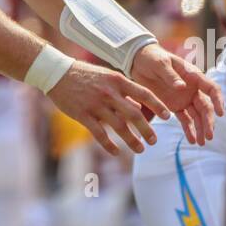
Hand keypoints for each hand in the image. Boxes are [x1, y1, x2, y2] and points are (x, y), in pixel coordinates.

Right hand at [46, 61, 167, 155]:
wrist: (57, 73)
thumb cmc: (85, 75)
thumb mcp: (107, 77)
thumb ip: (124, 92)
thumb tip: (140, 108)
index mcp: (117, 80)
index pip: (144, 93)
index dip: (158, 105)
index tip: (168, 116)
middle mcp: (110, 93)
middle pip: (135, 114)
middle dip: (147, 130)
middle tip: (154, 141)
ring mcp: (96, 104)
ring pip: (120, 127)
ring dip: (132, 140)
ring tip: (141, 149)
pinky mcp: (83, 115)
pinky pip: (100, 134)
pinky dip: (110, 145)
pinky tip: (117, 152)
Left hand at [129, 43, 224, 145]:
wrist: (138, 62)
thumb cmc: (152, 57)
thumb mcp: (159, 64)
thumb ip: (170, 75)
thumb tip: (182, 87)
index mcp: (193, 75)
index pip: (211, 88)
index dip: (218, 100)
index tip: (220, 113)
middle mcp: (192, 89)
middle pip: (205, 106)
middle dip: (208, 121)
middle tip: (209, 136)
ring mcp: (184, 98)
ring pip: (197, 116)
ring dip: (201, 128)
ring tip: (201, 142)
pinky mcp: (175, 106)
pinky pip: (185, 119)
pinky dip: (189, 129)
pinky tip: (192, 140)